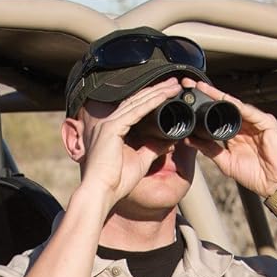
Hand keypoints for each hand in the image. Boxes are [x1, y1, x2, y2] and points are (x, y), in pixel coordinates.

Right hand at [75, 78, 186, 210]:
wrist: (101, 192)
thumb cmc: (116, 182)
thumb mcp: (141, 161)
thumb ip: (153, 148)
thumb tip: (169, 142)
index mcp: (114, 129)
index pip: (136, 108)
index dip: (153, 99)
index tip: (169, 94)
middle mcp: (110, 123)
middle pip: (138, 100)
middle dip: (158, 90)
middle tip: (175, 83)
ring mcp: (110, 123)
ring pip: (138, 102)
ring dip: (158, 92)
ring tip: (174, 86)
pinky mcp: (112, 128)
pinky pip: (136, 111)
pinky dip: (151, 103)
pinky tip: (164, 96)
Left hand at [188, 84, 276, 195]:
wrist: (276, 184)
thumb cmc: (255, 176)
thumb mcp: (226, 163)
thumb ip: (210, 151)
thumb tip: (190, 140)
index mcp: (235, 135)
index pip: (217, 117)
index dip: (203, 109)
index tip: (187, 102)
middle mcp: (245, 126)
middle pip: (224, 107)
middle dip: (208, 96)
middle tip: (192, 85)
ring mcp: (255, 122)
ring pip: (234, 105)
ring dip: (218, 96)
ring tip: (203, 88)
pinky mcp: (266, 122)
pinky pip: (248, 111)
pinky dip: (235, 105)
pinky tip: (224, 99)